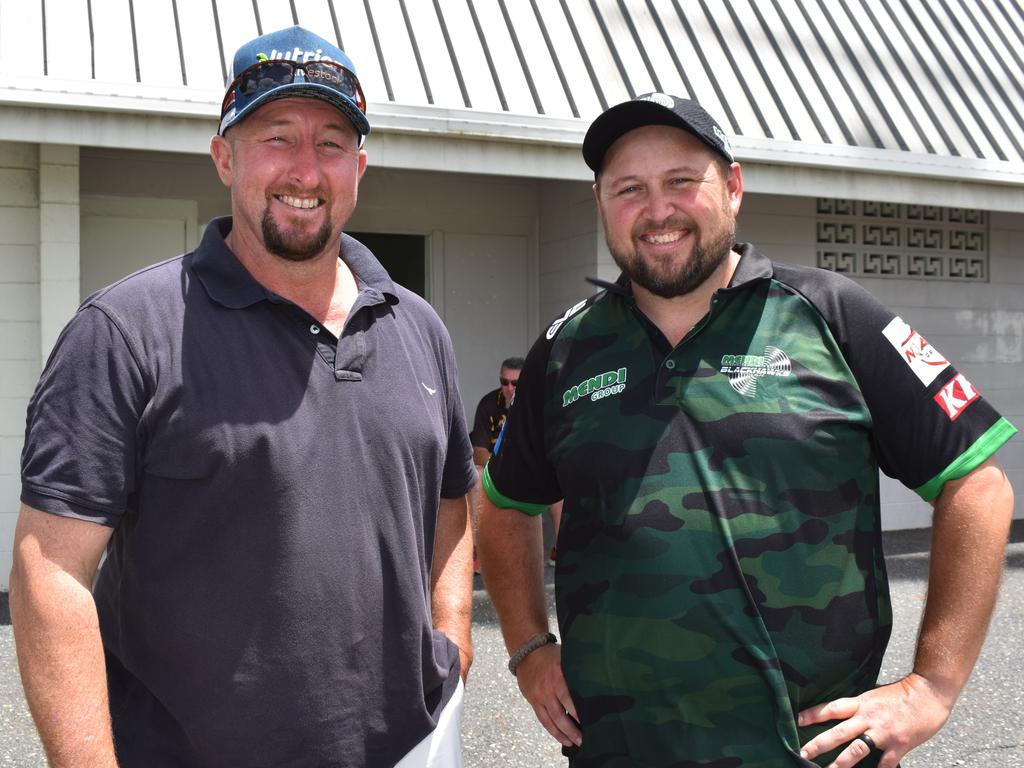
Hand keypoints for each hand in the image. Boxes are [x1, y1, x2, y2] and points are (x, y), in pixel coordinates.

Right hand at [514, 643, 581, 747]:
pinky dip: (553, 731)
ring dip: (564, 734)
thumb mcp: (565, 658)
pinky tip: (563, 739)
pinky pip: (543, 720)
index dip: (579, 712)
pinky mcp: (534, 701)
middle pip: (561, 713)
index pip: (570, 697)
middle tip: (584, 739)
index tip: (591, 722)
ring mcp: (540, 696)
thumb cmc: (551, 655)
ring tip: (575, 743)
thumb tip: (599, 679)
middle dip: (573, 729)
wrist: (527, 652)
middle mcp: (548, 688)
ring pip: (552, 720)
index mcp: (558, 675)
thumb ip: (577, 670)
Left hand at [798, 673, 954, 767]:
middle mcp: (868, 717)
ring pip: (856, 751)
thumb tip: (842, 715)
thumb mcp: (874, 695)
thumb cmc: (902, 694)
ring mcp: (883, 732)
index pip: (832, 708)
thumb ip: (859, 707)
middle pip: (839, 732)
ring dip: (840, 764)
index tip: (797, 720)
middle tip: (802, 754)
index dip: (813, 714)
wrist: (929, 693)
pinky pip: (884, 763)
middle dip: (818, 744)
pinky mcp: (899, 745)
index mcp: (861, 703)